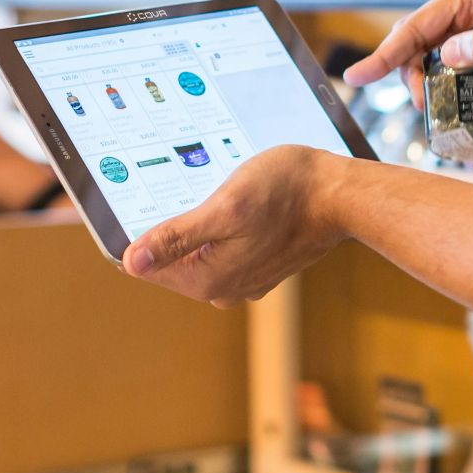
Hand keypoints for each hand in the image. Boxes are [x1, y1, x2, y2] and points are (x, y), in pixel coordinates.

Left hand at [123, 145, 346, 306]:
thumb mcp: (225, 208)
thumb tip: (132, 262)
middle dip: (172, 222)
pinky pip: (224, 244)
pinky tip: (234, 198)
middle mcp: (223, 287)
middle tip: (185, 185)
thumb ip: (177, 237)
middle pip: (172, 256)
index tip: (144, 197)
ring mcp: (244, 277)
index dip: (141, 230)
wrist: (340, 196)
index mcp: (208, 280)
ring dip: (198, 219)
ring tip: (213, 188)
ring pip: (199, 247)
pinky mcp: (260, 262)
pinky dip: (221, 223)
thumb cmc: (286, 194)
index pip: (147, 264)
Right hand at [343, 0, 472, 112]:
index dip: (385, 53)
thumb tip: (449, 54)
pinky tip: (466, 125)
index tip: (355, 77)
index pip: (417, 25)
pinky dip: (462, 106)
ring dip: (439, 96)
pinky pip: (465, 86)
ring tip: (444, 118)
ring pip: (442, 71)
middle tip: (423, 107)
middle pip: (422, 48)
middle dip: (415, 79)